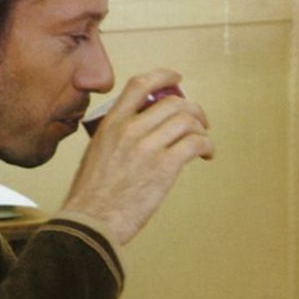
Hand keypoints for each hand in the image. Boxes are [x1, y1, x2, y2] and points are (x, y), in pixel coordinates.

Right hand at [62, 68, 213, 244]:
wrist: (91, 222)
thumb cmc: (91, 195)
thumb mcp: (97, 153)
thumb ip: (118, 137)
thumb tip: (143, 131)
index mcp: (111, 124)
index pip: (139, 85)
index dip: (163, 76)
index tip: (176, 79)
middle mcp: (130, 129)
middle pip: (174, 103)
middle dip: (193, 110)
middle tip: (199, 122)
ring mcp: (148, 147)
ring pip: (188, 120)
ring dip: (201, 129)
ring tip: (202, 141)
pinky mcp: (164, 166)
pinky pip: (196, 143)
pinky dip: (207, 146)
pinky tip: (207, 155)